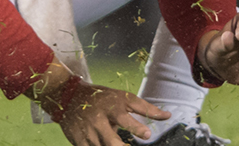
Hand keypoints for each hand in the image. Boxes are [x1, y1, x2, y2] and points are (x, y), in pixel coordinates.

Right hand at [32, 65, 168, 145]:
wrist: (69, 97)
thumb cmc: (103, 98)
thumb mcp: (123, 98)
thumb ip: (145, 108)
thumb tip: (168, 115)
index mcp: (112, 107)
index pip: (125, 118)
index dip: (136, 128)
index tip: (147, 134)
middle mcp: (99, 120)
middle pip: (112, 141)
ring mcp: (87, 132)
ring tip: (115, 143)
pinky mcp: (78, 141)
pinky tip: (102, 144)